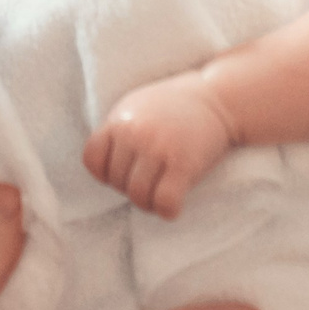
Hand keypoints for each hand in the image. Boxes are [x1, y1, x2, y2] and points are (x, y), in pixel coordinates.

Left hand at [83, 74, 236, 218]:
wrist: (216, 98)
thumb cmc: (173, 105)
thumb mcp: (135, 107)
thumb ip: (117, 131)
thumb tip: (101, 165)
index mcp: (119, 121)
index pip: (91, 160)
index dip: (105, 173)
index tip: (125, 172)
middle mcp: (135, 134)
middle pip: (116, 182)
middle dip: (131, 188)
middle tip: (150, 183)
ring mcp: (159, 149)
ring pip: (138, 196)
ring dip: (148, 203)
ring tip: (160, 195)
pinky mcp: (184, 164)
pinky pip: (164, 202)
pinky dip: (167, 211)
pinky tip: (174, 205)